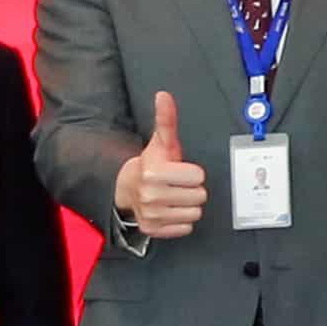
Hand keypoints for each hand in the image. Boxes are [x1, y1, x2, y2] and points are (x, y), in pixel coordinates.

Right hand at [118, 91, 208, 241]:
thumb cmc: (152, 164)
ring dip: (188, 205)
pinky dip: (181, 221)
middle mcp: (151, 195)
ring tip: (175, 196)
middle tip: (178, 184)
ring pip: (195, 213)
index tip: (180, 170)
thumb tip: (164, 96)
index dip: (193, 173)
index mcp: (154, 173)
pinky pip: (186, 228)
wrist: (127, 188)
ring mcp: (152, 215)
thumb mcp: (162, 142)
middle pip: (199, 196)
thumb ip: (167, 119)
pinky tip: (170, 209)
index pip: (198, 177)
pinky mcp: (154, 230)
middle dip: (192, 189)